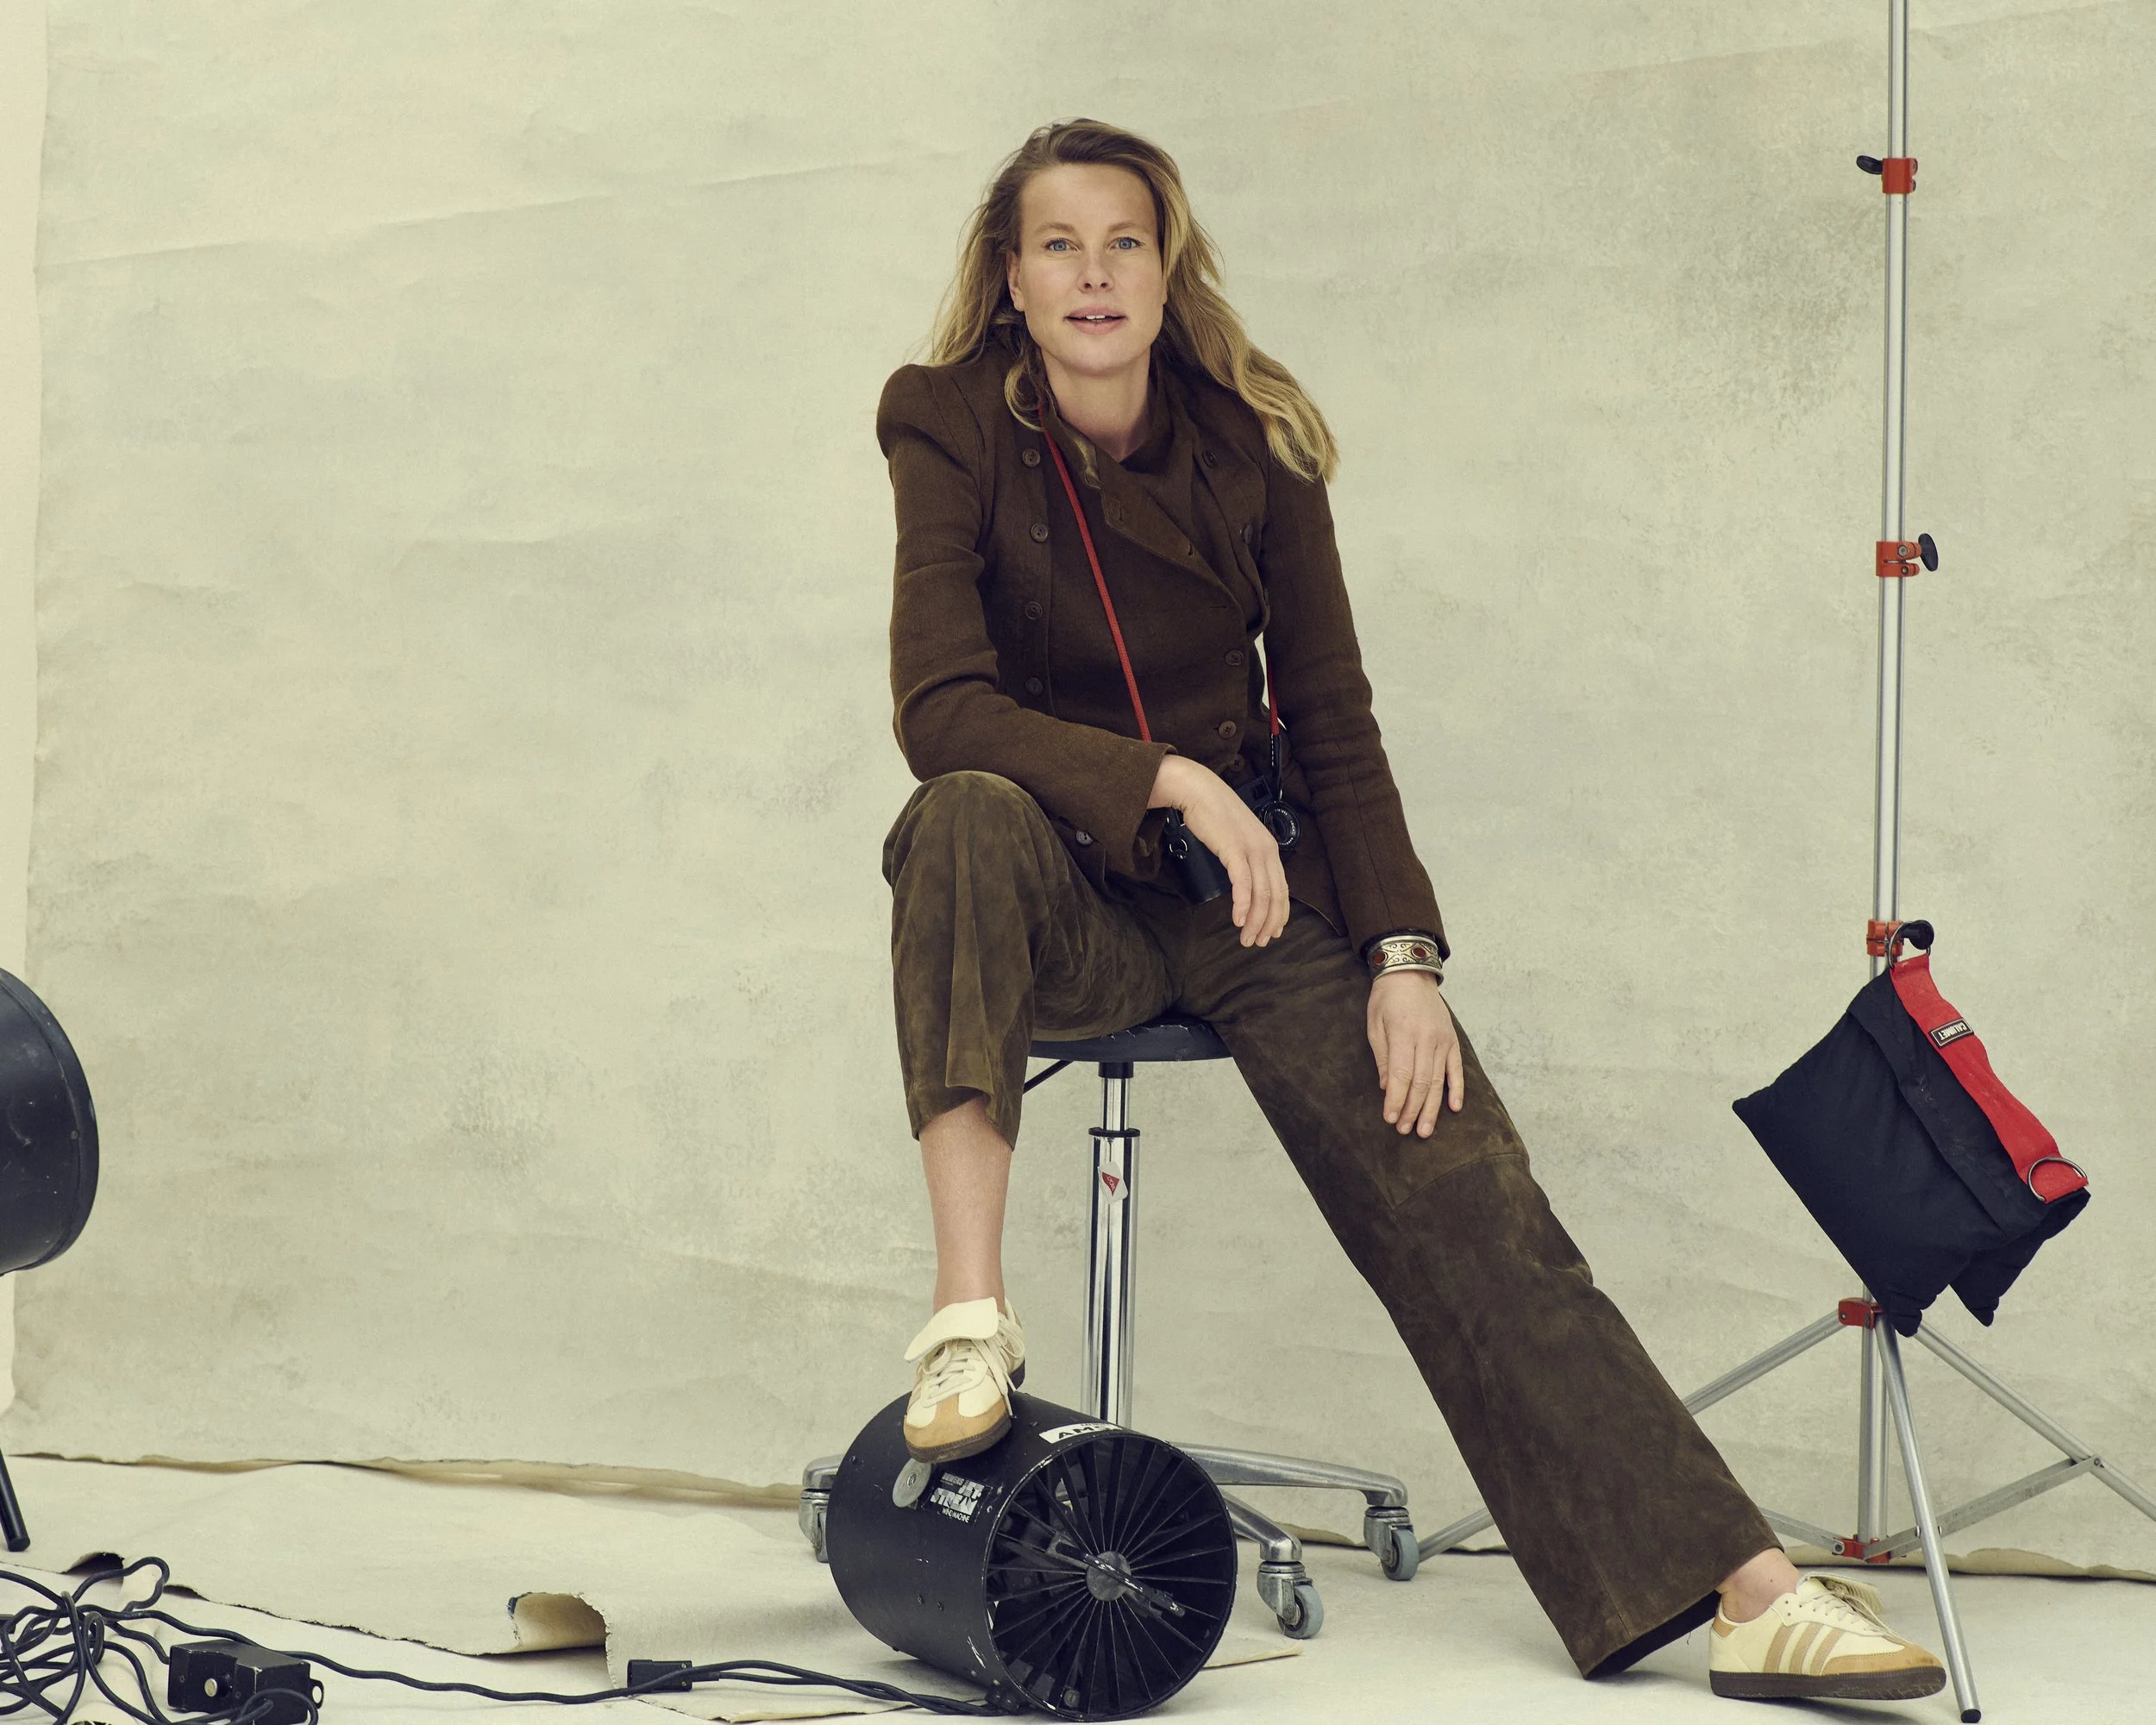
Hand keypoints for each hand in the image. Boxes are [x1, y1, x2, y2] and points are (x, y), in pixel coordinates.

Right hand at [1150, 756, 1289, 946]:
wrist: (1198, 791)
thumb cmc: (1214, 815)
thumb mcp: (1236, 839)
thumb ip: (1244, 858)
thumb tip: (1243, 881)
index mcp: (1269, 849)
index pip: (1281, 889)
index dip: (1279, 914)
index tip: (1271, 932)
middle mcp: (1266, 850)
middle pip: (1275, 896)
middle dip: (1268, 923)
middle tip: (1257, 942)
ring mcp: (1252, 849)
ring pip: (1262, 894)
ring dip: (1255, 921)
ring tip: (1245, 938)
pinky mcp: (1235, 850)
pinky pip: (1243, 884)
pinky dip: (1243, 905)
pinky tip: (1238, 919)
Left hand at [1367, 971, 1463, 1134]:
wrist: (1411, 973)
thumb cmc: (1386, 999)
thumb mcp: (1374, 1024)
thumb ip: (1382, 1057)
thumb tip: (1387, 1088)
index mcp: (1404, 1034)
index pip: (1401, 1075)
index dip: (1396, 1100)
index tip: (1390, 1119)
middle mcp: (1427, 1039)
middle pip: (1421, 1082)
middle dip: (1412, 1109)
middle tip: (1405, 1130)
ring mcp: (1443, 1040)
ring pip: (1438, 1081)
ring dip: (1432, 1108)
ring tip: (1424, 1129)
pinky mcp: (1452, 1041)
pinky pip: (1456, 1069)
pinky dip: (1457, 1089)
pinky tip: (1455, 1108)